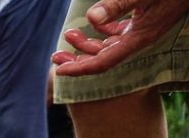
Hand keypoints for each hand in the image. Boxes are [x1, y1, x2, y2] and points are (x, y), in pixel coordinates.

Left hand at [52, 0, 188, 75]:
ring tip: (67, 36)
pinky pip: (117, 33)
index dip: (80, 69)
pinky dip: (101, 31)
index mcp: (138, 39)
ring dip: (86, 43)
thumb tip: (92, 18)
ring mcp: (140, 32)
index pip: (104, 62)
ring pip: (107, 45)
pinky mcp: (141, 22)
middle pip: (102, 58)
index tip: (59, 70)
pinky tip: (89, 25)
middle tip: (55, 56)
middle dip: (77, 59)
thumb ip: (119, 5)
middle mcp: (138, 40)